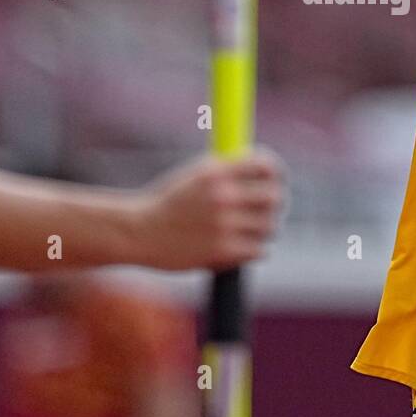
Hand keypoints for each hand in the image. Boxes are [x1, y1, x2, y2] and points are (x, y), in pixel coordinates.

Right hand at [133, 150, 286, 270]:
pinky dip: (256, 249)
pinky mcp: (222, 251)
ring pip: (269, 226)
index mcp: (216, 171)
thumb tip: (261, 169)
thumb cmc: (167, 203)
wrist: (138, 232)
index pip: (266, 165)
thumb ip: (226, 171)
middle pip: (275, 196)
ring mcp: (223, 224)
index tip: (277, 179)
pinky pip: (259, 250)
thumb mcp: (194, 175)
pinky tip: (246, 246)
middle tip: (273, 208)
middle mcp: (222, 195)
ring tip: (256, 230)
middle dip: (277, 202)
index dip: (277, 172)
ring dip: (266, 229)